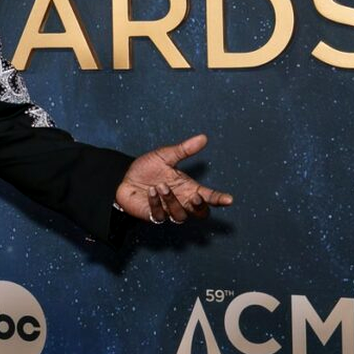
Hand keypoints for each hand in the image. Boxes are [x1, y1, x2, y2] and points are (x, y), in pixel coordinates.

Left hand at [115, 134, 233, 224]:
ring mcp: (168, 210)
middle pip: (200, 213)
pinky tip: (151, 192)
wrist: (124, 178)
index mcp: (188, 188)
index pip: (208, 196)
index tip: (229, 199)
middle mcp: (181, 201)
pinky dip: (156, 203)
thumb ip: (184, 150)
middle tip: (195, 197)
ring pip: (180, 215)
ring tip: (161, 186)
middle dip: (200, 207)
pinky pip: (160, 216)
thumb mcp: (165, 156)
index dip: (219, 199)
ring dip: (172, 201)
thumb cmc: (147, 169)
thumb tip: (203, 137)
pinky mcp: (154, 215)